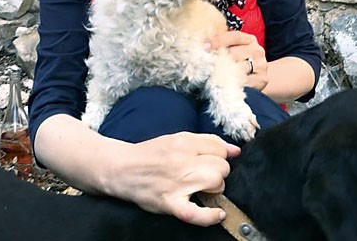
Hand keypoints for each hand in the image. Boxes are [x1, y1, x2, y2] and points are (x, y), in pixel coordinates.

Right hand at [121, 132, 240, 225]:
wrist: (121, 168)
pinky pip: (197, 214)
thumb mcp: (177, 139)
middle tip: (205, 176)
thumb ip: (207, 142)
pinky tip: (217, 214)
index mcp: (183, 142)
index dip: (220, 156)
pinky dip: (210, 216)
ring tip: (203, 189)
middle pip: (222, 167)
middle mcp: (181, 161)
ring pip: (216, 183)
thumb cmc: (151, 154)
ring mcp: (176, 184)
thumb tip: (235, 150)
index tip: (212, 162)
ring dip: (214, 188)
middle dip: (218, 172)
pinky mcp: (169, 204)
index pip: (220, 148)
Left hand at [207, 30, 268, 90]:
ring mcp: (261, 65)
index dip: (218, 40)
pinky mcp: (262, 79)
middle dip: (218, 58)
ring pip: (239, 67)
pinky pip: (244, 81)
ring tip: (211, 74)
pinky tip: (223, 83)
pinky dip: (232, 82)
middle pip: (235, 53)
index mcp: (250, 39)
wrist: (258, 77)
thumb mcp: (234, 49)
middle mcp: (257, 51)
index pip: (234, 36)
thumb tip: (202, 42)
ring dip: (223, 71)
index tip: (204, 47)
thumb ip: (222, 45)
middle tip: (204, 63)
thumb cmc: (240, 61)